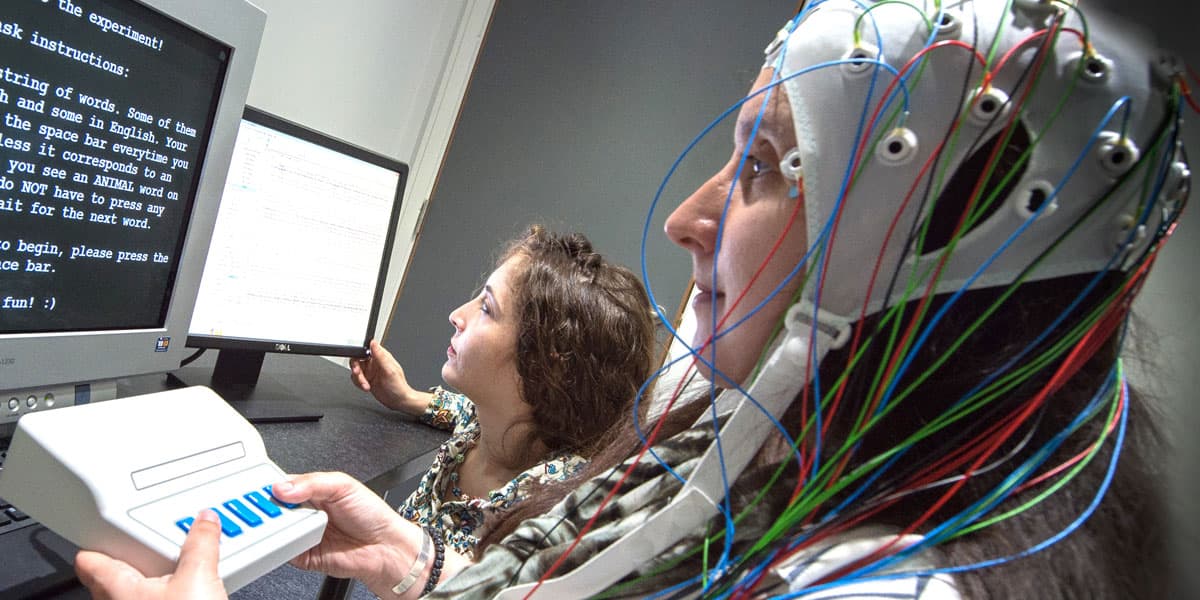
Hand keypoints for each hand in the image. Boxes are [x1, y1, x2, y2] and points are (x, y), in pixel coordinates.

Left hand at [75, 509, 226, 599]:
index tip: (109, 524)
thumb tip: (205, 520)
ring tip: (185, 559)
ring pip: (136, 587)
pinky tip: (192, 588)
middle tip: (162, 536)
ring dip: (157, 573)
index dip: (99, 537)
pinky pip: (156, 599)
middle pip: (116, 569)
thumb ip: (201, 543)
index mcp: (114, 586)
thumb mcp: (199, 577)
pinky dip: (170, 591)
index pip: (88, 557)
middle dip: (139, 551)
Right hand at [273, 472, 424, 593]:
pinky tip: (289, 538)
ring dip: (274, 526)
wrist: (384, 548)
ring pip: (274, 529)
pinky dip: (280, 546)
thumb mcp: (344, 485)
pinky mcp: (301, 555)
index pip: (282, 485)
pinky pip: (282, 550)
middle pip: (273, 507)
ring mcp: (301, 533)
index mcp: (312, 490)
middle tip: (270, 507)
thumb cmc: (372, 514)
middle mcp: (304, 511)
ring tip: (286, 522)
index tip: (262, 488)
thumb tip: (283, 487)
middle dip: (269, 507)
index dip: (271, 486)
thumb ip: (313, 482)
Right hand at [350, 339, 429, 413]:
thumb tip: (373, 343)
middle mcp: (375, 363)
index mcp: (381, 357)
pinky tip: (366, 387)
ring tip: (366, 385)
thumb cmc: (398, 386)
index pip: (366, 349)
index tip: (358, 363)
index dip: (358, 354)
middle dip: (356, 368)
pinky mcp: (367, 380)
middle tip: (359, 374)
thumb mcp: (389, 370)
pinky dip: (358, 384)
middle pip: (357, 360)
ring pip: (356, 371)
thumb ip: (380, 356)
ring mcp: (371, 372)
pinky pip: (356, 379)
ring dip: (358, 379)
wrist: (399, 401)